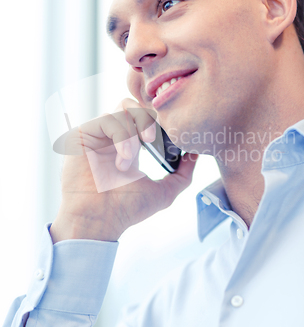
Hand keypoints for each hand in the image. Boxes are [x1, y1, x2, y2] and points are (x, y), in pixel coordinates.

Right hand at [50, 98, 197, 242]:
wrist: (99, 220)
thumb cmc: (126, 210)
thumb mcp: (163, 192)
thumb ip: (183, 174)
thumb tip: (196, 155)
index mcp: (130, 146)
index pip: (145, 117)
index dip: (159, 120)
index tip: (169, 134)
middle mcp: (113, 137)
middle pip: (135, 105)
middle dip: (149, 119)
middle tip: (152, 140)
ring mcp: (98, 134)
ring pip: (123, 108)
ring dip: (134, 131)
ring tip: (132, 157)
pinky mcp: (83, 133)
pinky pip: (108, 119)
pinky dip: (121, 137)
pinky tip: (122, 160)